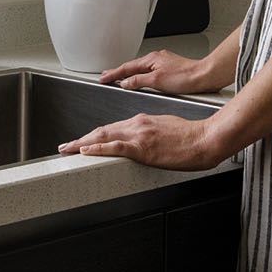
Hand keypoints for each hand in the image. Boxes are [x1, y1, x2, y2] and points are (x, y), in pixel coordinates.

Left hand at [57, 113, 223, 170]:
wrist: (205, 139)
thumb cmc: (191, 136)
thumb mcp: (167, 127)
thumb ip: (152, 131)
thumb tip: (146, 139)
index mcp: (142, 120)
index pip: (112, 128)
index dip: (95, 135)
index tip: (83, 141)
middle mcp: (137, 124)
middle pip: (102, 130)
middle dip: (82, 138)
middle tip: (66, 146)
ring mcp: (139, 135)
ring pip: (103, 136)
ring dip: (82, 143)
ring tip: (68, 149)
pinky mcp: (143, 147)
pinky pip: (115, 147)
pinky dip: (97, 148)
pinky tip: (86, 151)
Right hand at [99, 50, 209, 93]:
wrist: (205, 76)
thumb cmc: (186, 77)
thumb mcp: (157, 81)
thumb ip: (139, 81)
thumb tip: (125, 82)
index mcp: (150, 59)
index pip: (126, 68)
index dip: (113, 74)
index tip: (102, 78)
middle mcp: (156, 59)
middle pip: (132, 66)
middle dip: (117, 71)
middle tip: (105, 75)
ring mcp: (163, 63)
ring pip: (141, 69)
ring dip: (129, 73)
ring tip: (119, 78)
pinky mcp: (170, 69)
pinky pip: (149, 71)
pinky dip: (140, 75)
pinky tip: (141, 80)